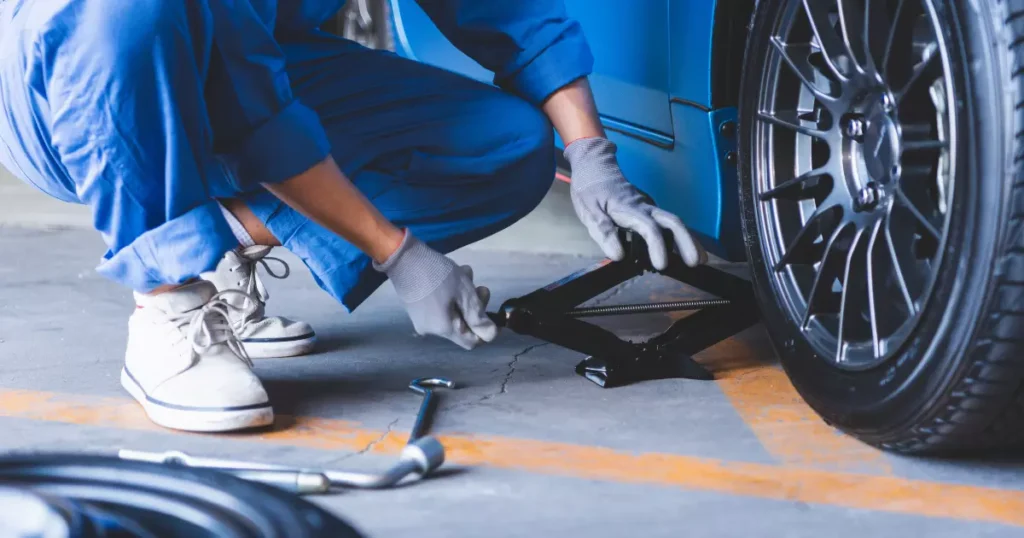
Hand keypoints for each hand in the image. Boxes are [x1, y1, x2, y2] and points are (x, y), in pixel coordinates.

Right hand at [374, 230, 497, 349]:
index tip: (493, 312)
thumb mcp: (464, 292)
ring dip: (463, 295)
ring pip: (452, 312)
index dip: (485, 330)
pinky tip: (454, 274)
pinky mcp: (416, 308)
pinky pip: (439, 306)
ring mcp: (421, 319)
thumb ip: (478, 316)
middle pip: (462, 325)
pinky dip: (450, 294)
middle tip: (481, 287)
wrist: (402, 257)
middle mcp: (431, 330)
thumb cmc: (437, 274)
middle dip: (475, 306)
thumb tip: (491, 336)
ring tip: (466, 273)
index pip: (471, 342)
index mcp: (443, 329)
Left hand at [563, 137, 707, 269]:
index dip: (658, 246)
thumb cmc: (590, 188)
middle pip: (673, 223)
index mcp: (629, 209)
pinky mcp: (649, 209)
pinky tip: (685, 249)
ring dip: (688, 240)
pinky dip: (680, 236)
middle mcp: (644, 207)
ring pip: (674, 222)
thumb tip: (618, 255)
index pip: (649, 228)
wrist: (594, 165)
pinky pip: (667, 223)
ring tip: (699, 259)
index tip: (661, 264)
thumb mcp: (589, 211)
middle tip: (696, 262)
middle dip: (687, 242)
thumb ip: (604, 232)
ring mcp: (649, 207)